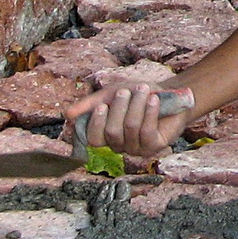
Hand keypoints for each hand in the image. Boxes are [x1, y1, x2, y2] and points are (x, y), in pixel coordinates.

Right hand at [63, 84, 191, 158]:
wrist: (170, 94)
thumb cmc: (138, 95)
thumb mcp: (111, 93)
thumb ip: (90, 104)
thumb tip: (67, 114)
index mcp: (106, 135)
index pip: (92, 139)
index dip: (96, 123)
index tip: (103, 104)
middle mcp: (120, 145)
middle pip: (111, 132)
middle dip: (119, 108)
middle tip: (126, 91)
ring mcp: (137, 148)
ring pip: (130, 128)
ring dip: (136, 105)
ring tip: (143, 89)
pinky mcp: (155, 146)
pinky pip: (147, 131)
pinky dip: (150, 112)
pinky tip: (153, 100)